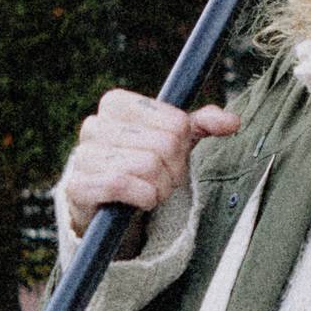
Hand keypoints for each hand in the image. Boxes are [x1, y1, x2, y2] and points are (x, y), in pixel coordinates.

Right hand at [58, 88, 238, 230]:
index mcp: (117, 103)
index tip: (169, 157)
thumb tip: (233, 121)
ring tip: (148, 191)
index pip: (176, 123)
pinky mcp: (78, 185)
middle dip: (171, 171)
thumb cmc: (144, 167)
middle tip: (160, 179)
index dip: (182, 148)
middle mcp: (95, 124)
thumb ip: (202, 125)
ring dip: (159, 188)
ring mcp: (83, 154)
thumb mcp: (174, 142)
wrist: (108, 207)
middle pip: (164, 145)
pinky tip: (139, 201)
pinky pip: (123, 184)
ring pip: (147, 166)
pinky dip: (142, 197)